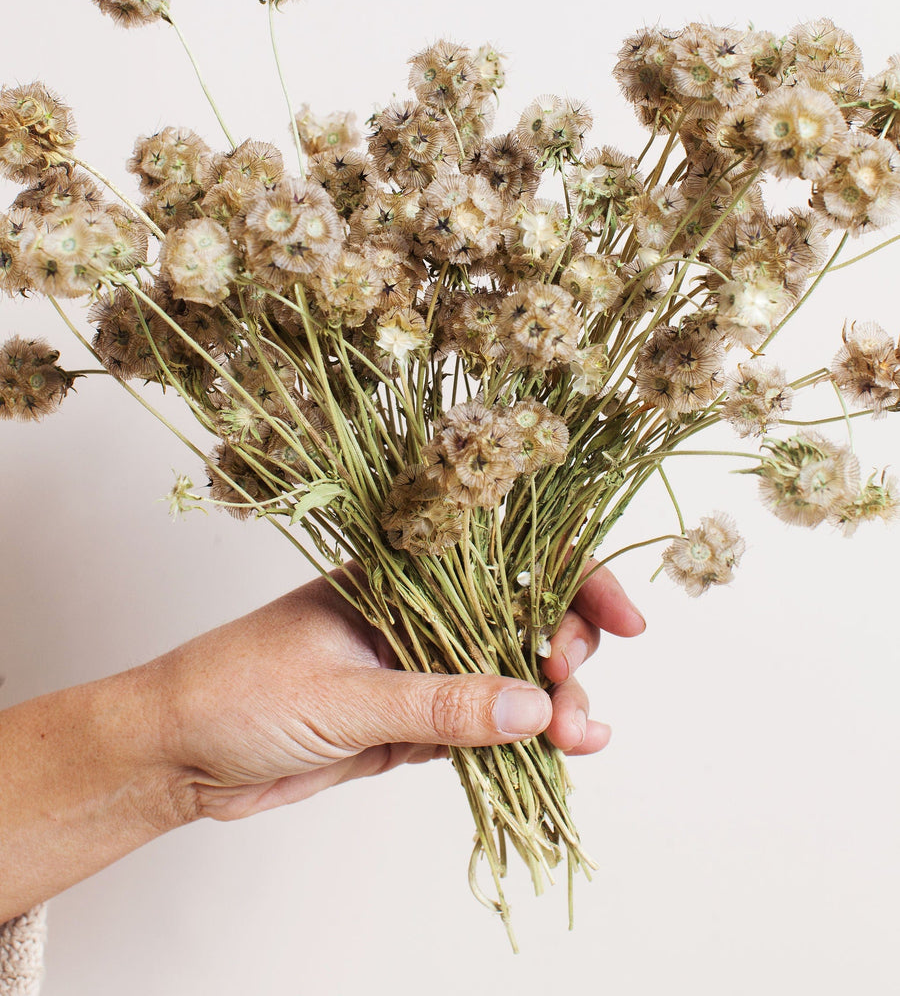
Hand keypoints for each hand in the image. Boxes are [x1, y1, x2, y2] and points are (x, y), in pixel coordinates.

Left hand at [149, 566, 645, 823]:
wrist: (174, 755)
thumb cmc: (235, 691)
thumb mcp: (340, 695)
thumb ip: (438, 704)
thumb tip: (534, 707)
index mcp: (399, 572)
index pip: (504, 557)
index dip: (572, 577)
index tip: (621, 618)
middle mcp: (417, 612)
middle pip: (521, 616)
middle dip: (567, 650)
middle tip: (572, 693)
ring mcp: (417, 667)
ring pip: (509, 676)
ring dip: (552, 705)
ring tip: (579, 741)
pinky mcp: (409, 722)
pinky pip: (482, 727)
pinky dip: (521, 741)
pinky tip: (556, 755)